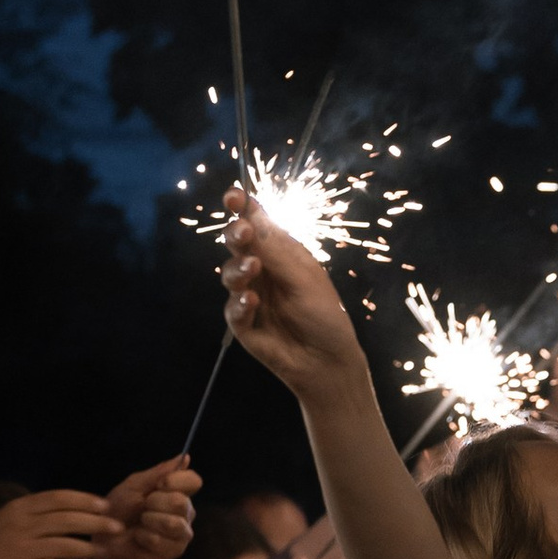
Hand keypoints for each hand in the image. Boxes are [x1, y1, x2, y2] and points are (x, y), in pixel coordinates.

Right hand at [0, 491, 119, 558]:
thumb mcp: (6, 521)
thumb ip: (32, 514)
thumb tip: (67, 509)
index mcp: (18, 509)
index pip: (58, 498)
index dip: (84, 500)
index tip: (104, 504)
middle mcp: (21, 525)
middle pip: (67, 519)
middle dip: (96, 522)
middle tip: (116, 526)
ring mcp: (22, 548)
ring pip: (65, 544)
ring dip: (89, 548)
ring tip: (103, 551)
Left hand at [92, 458, 199, 558]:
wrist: (104, 537)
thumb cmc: (119, 508)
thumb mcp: (134, 486)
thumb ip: (158, 473)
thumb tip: (185, 458)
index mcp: (178, 492)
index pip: (194, 481)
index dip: (177, 480)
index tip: (158, 484)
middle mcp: (185, 512)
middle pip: (181, 502)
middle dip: (155, 502)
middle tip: (143, 507)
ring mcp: (181, 534)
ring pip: (173, 523)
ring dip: (150, 520)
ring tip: (140, 523)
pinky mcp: (173, 552)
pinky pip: (160, 540)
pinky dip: (143, 536)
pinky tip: (139, 537)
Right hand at [220, 196, 369, 396]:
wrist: (328, 362)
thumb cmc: (324, 315)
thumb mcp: (304, 278)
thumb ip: (276, 249)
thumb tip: (251, 213)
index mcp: (280, 253)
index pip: (255, 223)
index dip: (241, 207)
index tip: (233, 196)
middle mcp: (261, 270)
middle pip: (236, 243)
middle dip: (235, 235)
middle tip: (243, 234)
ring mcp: (249, 296)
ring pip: (229, 273)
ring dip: (238, 269)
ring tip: (253, 268)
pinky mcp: (243, 324)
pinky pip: (232, 309)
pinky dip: (240, 304)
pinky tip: (252, 303)